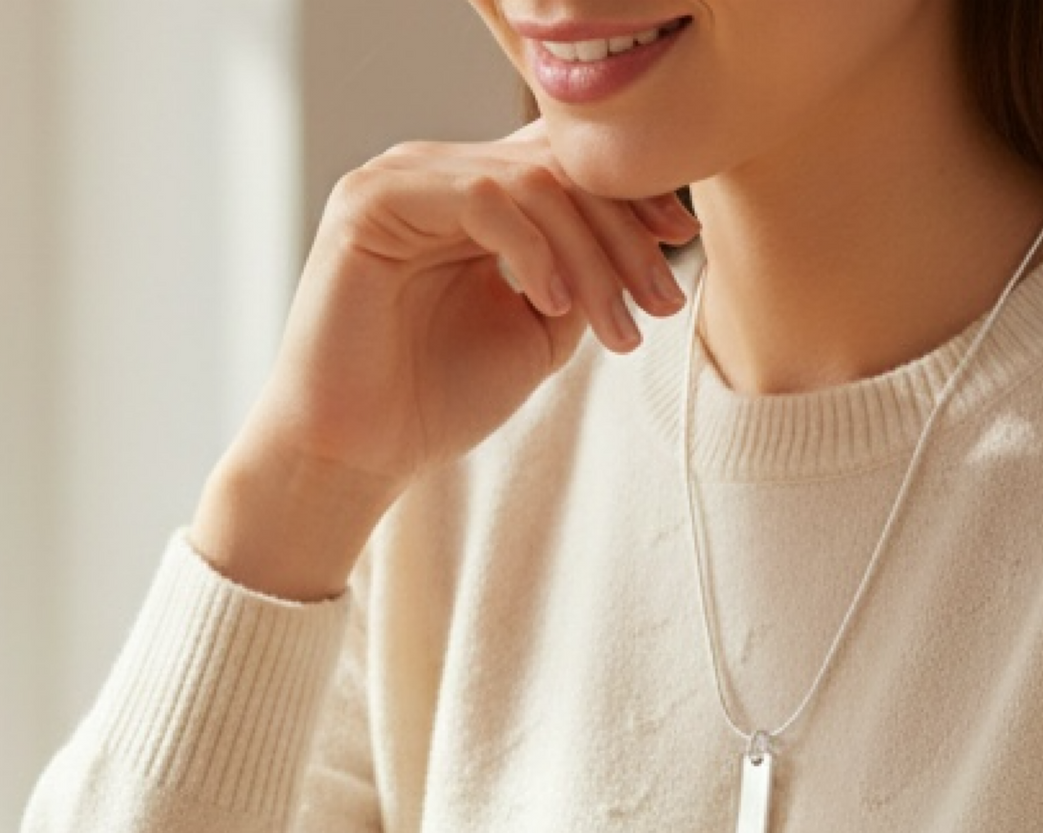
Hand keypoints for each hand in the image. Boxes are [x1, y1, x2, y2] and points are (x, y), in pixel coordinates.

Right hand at [191, 120, 698, 599]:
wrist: (360, 453)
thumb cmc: (436, 401)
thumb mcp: (535, 335)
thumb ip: (578, 280)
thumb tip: (638, 244)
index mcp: (474, 204)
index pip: (564, 169)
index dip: (631, 201)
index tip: (682, 247)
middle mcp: (438, 178)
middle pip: (557, 169)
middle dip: (623, 237)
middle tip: (660, 303)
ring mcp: (403, 182)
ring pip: (528, 182)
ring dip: (589, 254)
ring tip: (617, 325)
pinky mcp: (372, 202)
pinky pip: (480, 197)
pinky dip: (531, 247)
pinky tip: (550, 302)